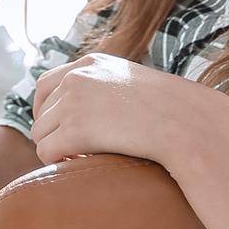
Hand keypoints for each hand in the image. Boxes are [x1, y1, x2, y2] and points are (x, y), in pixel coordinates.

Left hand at [30, 52, 228, 170]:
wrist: (187, 122)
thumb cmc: (170, 110)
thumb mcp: (134, 86)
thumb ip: (107, 90)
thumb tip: (85, 116)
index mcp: (90, 63)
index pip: (45, 84)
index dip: (46, 110)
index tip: (57, 129)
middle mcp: (77, 77)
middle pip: (41, 111)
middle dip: (51, 133)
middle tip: (69, 150)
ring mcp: (73, 101)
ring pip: (41, 134)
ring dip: (57, 149)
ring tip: (83, 159)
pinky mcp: (75, 128)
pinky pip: (46, 151)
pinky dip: (58, 162)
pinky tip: (81, 164)